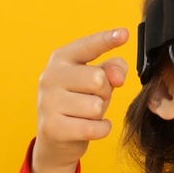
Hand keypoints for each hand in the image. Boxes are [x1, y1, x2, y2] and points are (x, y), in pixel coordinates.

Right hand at [32, 29, 128, 172]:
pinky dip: (100, 130)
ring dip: (99, 114)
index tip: (124, 33)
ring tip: (86, 115)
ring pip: (96, 106)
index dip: (107, 39)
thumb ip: (111, 70)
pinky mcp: (52, 127)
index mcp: (61, 59)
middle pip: (98, 79)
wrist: (56, 139)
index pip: (88, 46)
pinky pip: (94, 128)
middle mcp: (50, 76)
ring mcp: (48, 102)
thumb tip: (118, 76)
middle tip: (92, 100)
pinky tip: (90, 128)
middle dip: (104, 93)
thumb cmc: (79, 104)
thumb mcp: (96, 83)